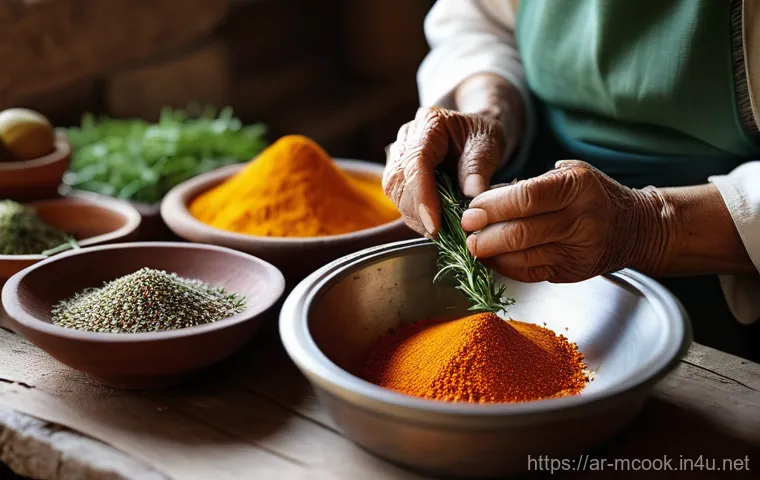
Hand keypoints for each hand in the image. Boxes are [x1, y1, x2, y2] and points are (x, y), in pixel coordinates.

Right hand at [383, 107, 505, 235]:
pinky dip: (417, 217)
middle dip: (418, 213)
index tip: (435, 225)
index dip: (422, 196)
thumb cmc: (480, 135)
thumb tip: (472, 194)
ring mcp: (398, 157)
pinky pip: (400, 200)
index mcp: (429, 124)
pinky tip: (436, 224)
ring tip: (443, 230)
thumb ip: (479, 166)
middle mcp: (406, 139)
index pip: (416, 163)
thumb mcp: (488, 143)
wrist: (471, 133)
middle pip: (399, 181)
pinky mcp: (398, 175)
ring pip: (395, 194)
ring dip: (416, 217)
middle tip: (443, 234)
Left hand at [461, 160, 669, 282]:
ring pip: (522, 257)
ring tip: (474, 245)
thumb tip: (482, 201)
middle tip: (466, 232)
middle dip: (485, 234)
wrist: (634, 227)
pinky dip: (504, 266)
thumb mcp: (569, 174)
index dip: (492, 206)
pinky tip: (492, 258)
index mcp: (577, 187)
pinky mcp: (571, 272)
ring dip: (490, 254)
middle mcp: (580, 219)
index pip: (526, 198)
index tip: (471, 211)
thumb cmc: (592, 195)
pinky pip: (529, 272)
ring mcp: (577, 250)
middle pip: (521, 232)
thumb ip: (529, 185)